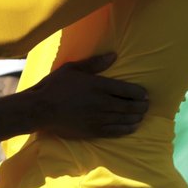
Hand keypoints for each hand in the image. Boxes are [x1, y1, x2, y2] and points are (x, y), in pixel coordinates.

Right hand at [25, 53, 148, 138]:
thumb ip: (95, 63)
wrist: (40, 109)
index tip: (146, 94)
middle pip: (129, 106)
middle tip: (147, 105)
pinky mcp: (93, 131)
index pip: (127, 90)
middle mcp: (102, 103)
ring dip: (136, 118)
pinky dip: (127, 129)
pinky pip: (115, 132)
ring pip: (125, 119)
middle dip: (141, 106)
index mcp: (98, 86)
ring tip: (142, 115)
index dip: (139, 93)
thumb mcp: (73, 68)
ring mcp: (98, 119)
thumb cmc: (55, 86)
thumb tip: (114, 55)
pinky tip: (132, 127)